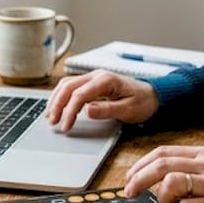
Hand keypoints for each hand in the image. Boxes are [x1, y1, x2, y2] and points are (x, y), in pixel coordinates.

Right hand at [44, 69, 159, 131]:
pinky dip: (62, 96)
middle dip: (57, 104)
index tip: (65, 126)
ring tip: (50, 116)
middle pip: (68, 86)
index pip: (79, 94)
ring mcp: (93, 78)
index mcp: (105, 80)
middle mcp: (96, 75)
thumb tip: (86, 110)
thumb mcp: (128, 109)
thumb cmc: (143, 102)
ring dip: (56, 99)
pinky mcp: (92, 83)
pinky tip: (58, 107)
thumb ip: (107, 110)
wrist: (153, 96)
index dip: (69, 111)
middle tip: (52, 122)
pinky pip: (72, 87)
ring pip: (67, 84)